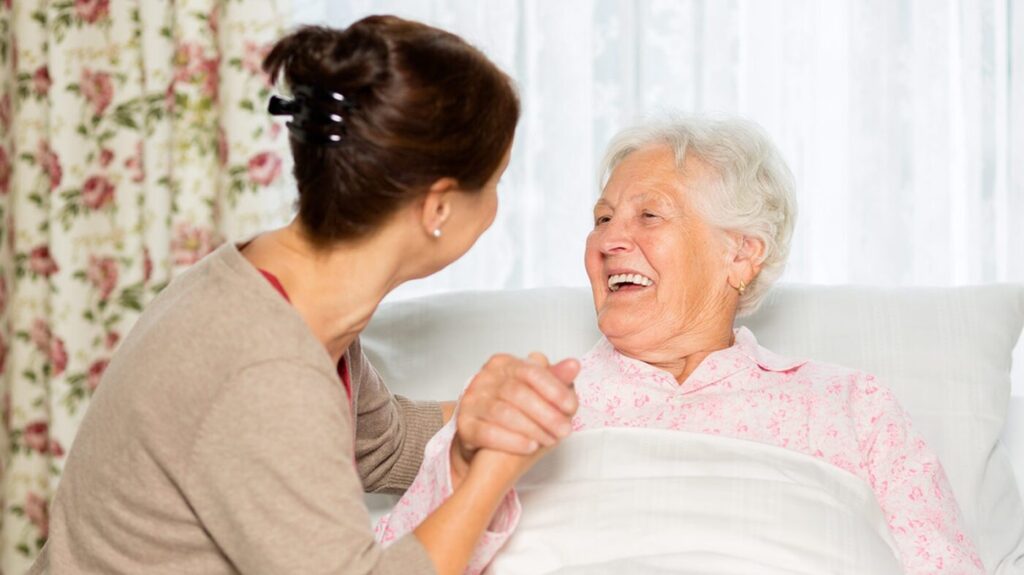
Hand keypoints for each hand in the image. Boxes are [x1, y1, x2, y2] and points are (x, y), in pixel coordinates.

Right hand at [450, 352, 578, 484]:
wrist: (480, 433)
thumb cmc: (512, 408)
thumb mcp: (535, 391)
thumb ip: (553, 379)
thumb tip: (573, 365)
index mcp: (504, 364)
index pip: (531, 371)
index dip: (554, 389)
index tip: (572, 407)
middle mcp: (485, 379)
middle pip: (517, 393)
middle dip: (546, 413)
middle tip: (565, 429)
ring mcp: (471, 401)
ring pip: (503, 413)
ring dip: (532, 428)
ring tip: (550, 440)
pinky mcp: (464, 425)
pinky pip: (487, 433)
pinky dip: (512, 440)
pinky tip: (530, 447)